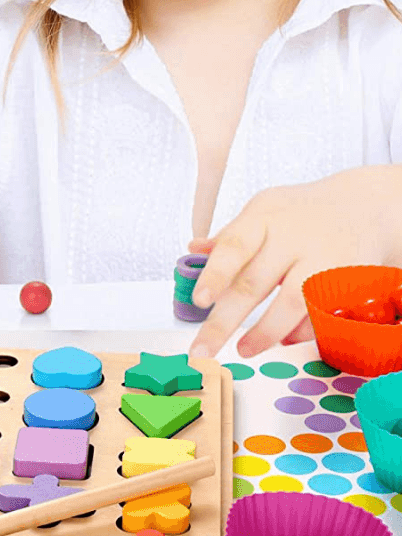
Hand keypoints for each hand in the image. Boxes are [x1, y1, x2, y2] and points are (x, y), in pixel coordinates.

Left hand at [188, 165, 401, 358]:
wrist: (364, 207)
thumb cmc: (300, 213)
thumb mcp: (263, 211)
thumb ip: (231, 235)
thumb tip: (193, 249)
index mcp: (263, 218)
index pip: (234, 246)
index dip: (215, 275)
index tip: (199, 301)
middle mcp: (292, 239)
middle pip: (254, 283)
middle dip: (224, 321)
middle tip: (202, 349)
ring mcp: (321, 262)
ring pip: (291, 304)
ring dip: (264, 333)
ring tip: (243, 350)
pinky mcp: (345, 284)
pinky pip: (320, 316)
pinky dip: (301, 332)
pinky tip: (283, 340)